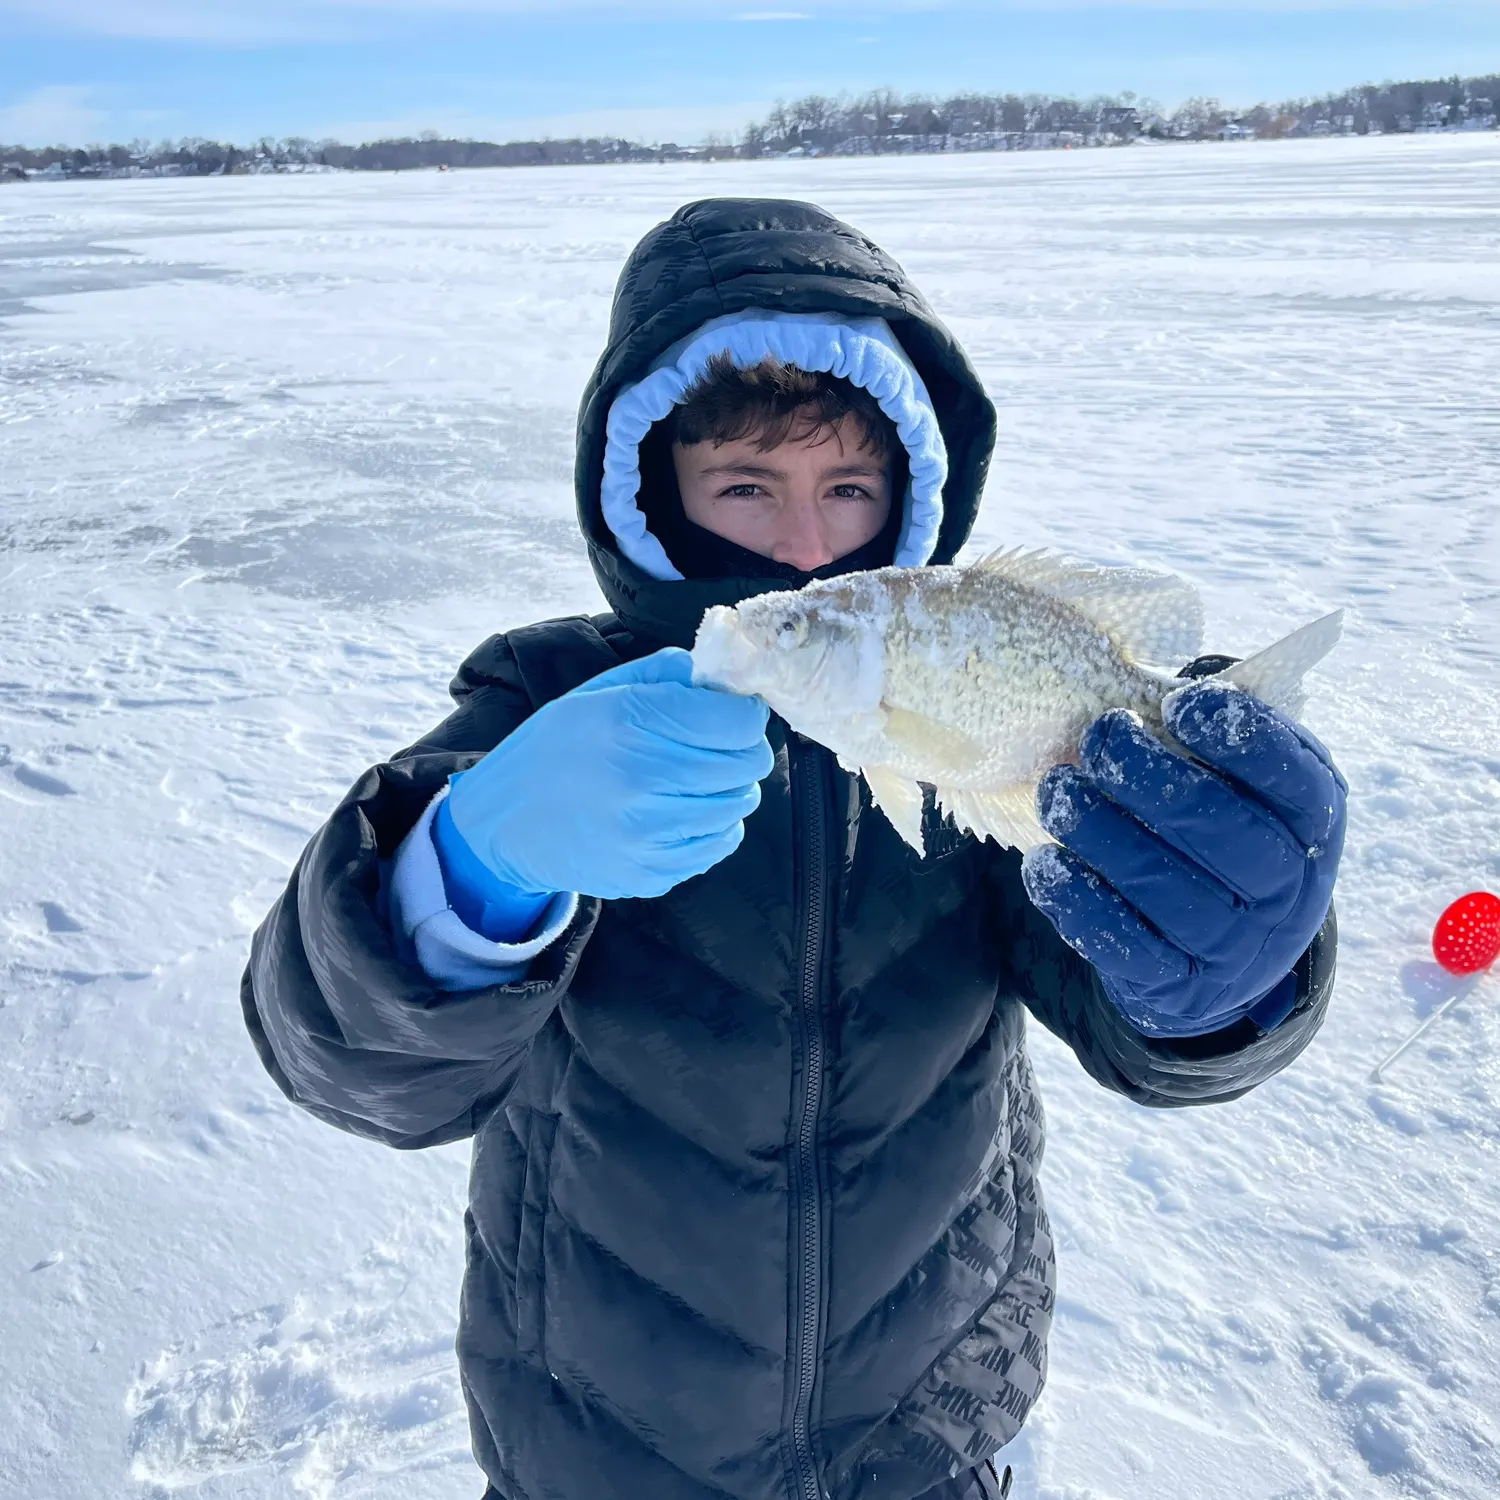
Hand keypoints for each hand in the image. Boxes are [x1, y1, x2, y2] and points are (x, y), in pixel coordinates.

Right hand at [446, 648, 773, 901]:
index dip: (744, 713)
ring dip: (729, 788)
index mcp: (630, 722)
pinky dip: (714, 825)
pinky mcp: (651, 873)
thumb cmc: (555, 750)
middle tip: (719, 745)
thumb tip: (720, 675)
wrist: (503, 824)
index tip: (733, 713)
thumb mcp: (597, 694)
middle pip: (747, 764)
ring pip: (738, 805)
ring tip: (697, 779)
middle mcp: (641, 779)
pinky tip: (683, 811)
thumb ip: (663, 675)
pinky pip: (719, 844)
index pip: (737, 721)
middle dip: (743, 749)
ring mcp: (648, 834)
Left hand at [1021, 681, 1345, 1035]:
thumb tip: (1146, 685)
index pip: (1291, 777)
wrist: (1229, 955)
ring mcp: (1236, 949)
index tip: (1178, 701)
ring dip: (1099, 829)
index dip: (1239, 736)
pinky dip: (1077, 900)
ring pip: (1162, 886)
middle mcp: (1288, 893)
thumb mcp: (1249, 783)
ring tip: (1058, 789)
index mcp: (1315, 825)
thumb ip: (1221, 738)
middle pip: (1220, 828)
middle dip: (1149, 773)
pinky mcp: (1178, 989)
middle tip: (1101, 735)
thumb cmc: (1228, 831)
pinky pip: (1124, 947)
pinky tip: (1047, 862)